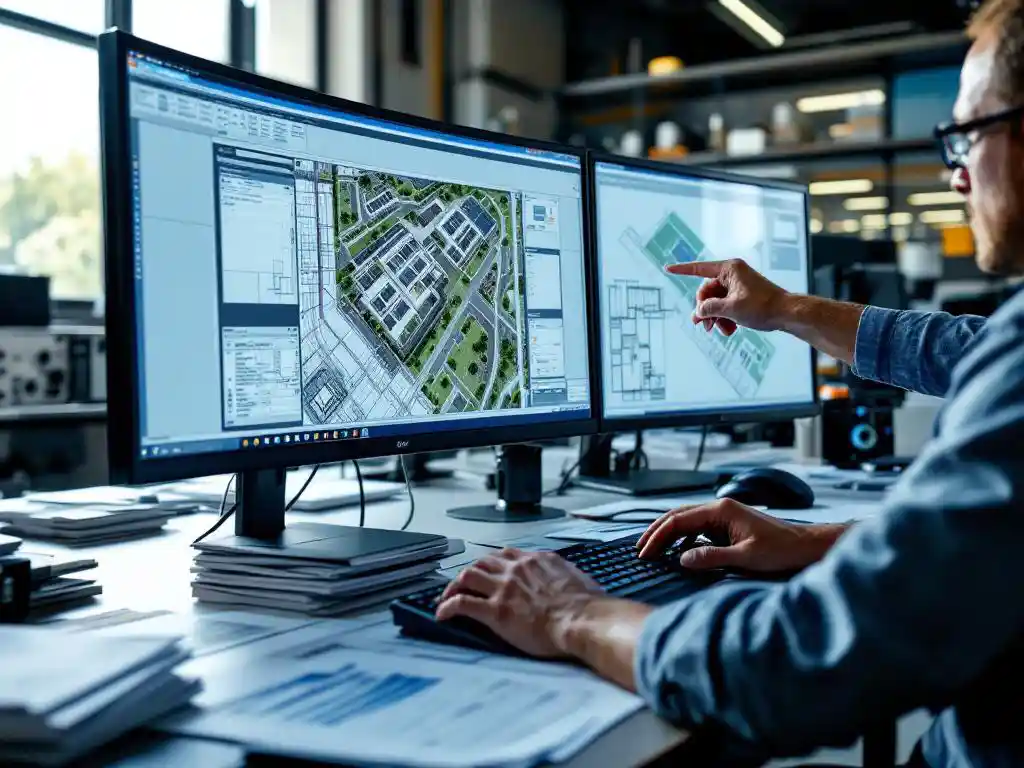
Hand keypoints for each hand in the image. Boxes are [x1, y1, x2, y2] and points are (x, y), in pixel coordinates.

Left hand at [435, 549, 604, 657]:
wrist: (582, 620)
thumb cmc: (586, 606)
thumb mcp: (578, 578)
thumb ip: (564, 574)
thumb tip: (567, 579)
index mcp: (537, 560)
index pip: (508, 554)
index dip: (494, 562)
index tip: (491, 571)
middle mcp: (516, 569)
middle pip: (483, 561)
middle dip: (471, 571)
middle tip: (465, 584)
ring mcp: (503, 588)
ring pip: (467, 576)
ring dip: (454, 585)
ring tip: (448, 596)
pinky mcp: (495, 611)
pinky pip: (462, 604)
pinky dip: (447, 607)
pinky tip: (442, 614)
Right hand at [636, 498, 841, 573]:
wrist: (805, 546)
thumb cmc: (781, 550)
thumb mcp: (746, 557)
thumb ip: (712, 557)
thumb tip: (682, 559)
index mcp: (720, 510)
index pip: (678, 520)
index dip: (658, 537)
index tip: (644, 553)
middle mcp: (719, 508)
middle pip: (677, 516)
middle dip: (656, 532)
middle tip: (640, 550)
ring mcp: (723, 516)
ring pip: (686, 522)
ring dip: (668, 535)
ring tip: (652, 551)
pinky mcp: (728, 526)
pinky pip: (698, 530)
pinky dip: (683, 539)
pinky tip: (678, 552)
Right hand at [665, 259, 789, 336]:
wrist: (786, 314)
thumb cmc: (763, 306)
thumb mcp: (731, 308)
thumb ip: (710, 308)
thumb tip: (699, 311)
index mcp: (729, 269)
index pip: (699, 269)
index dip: (682, 270)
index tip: (667, 269)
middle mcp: (732, 274)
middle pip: (707, 291)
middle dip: (705, 310)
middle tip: (704, 326)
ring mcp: (738, 285)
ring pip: (716, 301)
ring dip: (716, 317)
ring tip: (720, 331)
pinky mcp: (743, 295)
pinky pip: (726, 305)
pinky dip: (725, 317)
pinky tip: (730, 330)